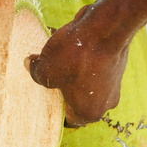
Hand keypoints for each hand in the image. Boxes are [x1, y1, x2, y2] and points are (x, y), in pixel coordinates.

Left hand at [25, 4, 131, 126]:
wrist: (107, 26)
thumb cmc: (77, 54)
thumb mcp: (46, 67)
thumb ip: (36, 73)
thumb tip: (30, 66)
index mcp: (88, 111)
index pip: (67, 120)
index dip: (52, 109)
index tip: (42, 98)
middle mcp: (105, 102)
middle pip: (76, 99)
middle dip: (59, 86)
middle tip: (45, 74)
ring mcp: (113, 84)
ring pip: (84, 81)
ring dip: (69, 69)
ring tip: (53, 53)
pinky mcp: (116, 65)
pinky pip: (93, 66)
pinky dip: (82, 58)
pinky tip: (66, 42)